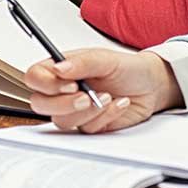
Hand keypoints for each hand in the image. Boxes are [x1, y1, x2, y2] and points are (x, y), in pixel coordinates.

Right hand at [25, 48, 183, 131]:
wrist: (152, 86)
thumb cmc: (128, 68)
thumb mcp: (106, 59)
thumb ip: (82, 62)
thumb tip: (58, 68)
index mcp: (61, 69)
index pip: (34, 77)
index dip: (45, 84)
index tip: (68, 83)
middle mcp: (63, 91)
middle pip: (40, 104)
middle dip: (63, 104)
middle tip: (85, 97)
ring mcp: (74, 110)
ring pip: (62, 121)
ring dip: (88, 111)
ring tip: (108, 97)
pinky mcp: (89, 125)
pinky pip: (86, 129)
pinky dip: (105, 117)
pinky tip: (119, 104)